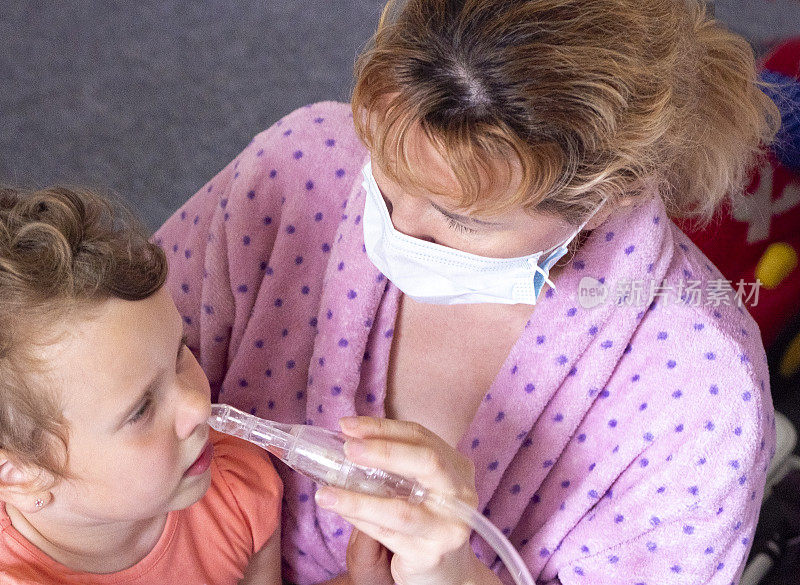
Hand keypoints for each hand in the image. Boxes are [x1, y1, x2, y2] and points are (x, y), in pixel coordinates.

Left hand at [314, 417, 482, 584]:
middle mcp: (460, 495)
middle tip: (347, 448)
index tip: (348, 425)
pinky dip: (360, 521)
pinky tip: (340, 511)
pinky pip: (388, 536)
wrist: (448, 575)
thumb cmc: (424, 524)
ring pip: (400, 509)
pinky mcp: (431, 556)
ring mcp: (449, 528)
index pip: (420, 437)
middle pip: (426, 462)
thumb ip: (395, 469)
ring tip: (325, 494)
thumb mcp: (418, 490)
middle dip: (383, 451)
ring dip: (357, 499)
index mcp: (457, 469)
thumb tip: (347, 443)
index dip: (383, 428)